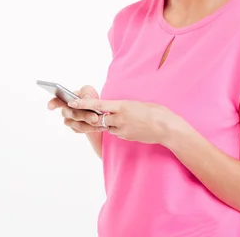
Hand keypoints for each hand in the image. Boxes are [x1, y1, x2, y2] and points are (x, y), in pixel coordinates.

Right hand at [47, 85, 108, 133]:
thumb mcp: (89, 91)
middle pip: (72, 113)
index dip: (52, 103)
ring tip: (103, 123)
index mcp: (66, 99)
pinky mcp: (76, 129)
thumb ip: (86, 92)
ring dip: (91, 124)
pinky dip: (94, 128)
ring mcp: (70, 121)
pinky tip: (104, 127)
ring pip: (78, 124)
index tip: (50, 106)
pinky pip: (84, 130)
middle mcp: (66, 111)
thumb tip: (85, 98)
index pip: (56, 101)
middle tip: (95, 117)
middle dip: (84, 115)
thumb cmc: (89, 98)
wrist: (97, 111)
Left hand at [68, 98, 184, 143]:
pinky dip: (115, 128)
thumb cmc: (155, 112)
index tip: (72, 102)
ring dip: (103, 123)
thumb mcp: (136, 104)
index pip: (97, 105)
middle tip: (78, 114)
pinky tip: (125, 125)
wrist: (167, 128)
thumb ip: (122, 106)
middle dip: (87, 117)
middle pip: (97, 119)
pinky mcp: (126, 137)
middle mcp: (119, 118)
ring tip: (110, 117)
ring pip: (106, 126)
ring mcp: (122, 129)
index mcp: (122, 106)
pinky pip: (115, 132)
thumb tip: (114, 108)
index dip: (83, 104)